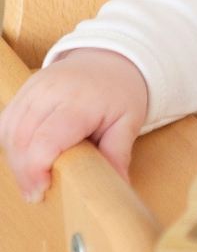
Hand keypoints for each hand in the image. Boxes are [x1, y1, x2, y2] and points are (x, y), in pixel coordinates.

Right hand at [0, 48, 148, 202]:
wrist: (112, 58)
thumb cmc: (121, 91)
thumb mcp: (129, 121)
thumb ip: (118, 153)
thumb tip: (119, 185)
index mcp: (79, 101)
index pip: (46, 140)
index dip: (36, 169)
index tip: (42, 191)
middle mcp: (51, 91)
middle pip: (22, 139)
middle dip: (24, 172)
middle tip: (37, 193)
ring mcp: (34, 87)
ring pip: (9, 131)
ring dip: (15, 160)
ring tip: (33, 178)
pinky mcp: (25, 88)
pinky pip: (6, 120)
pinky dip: (11, 142)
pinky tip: (26, 155)